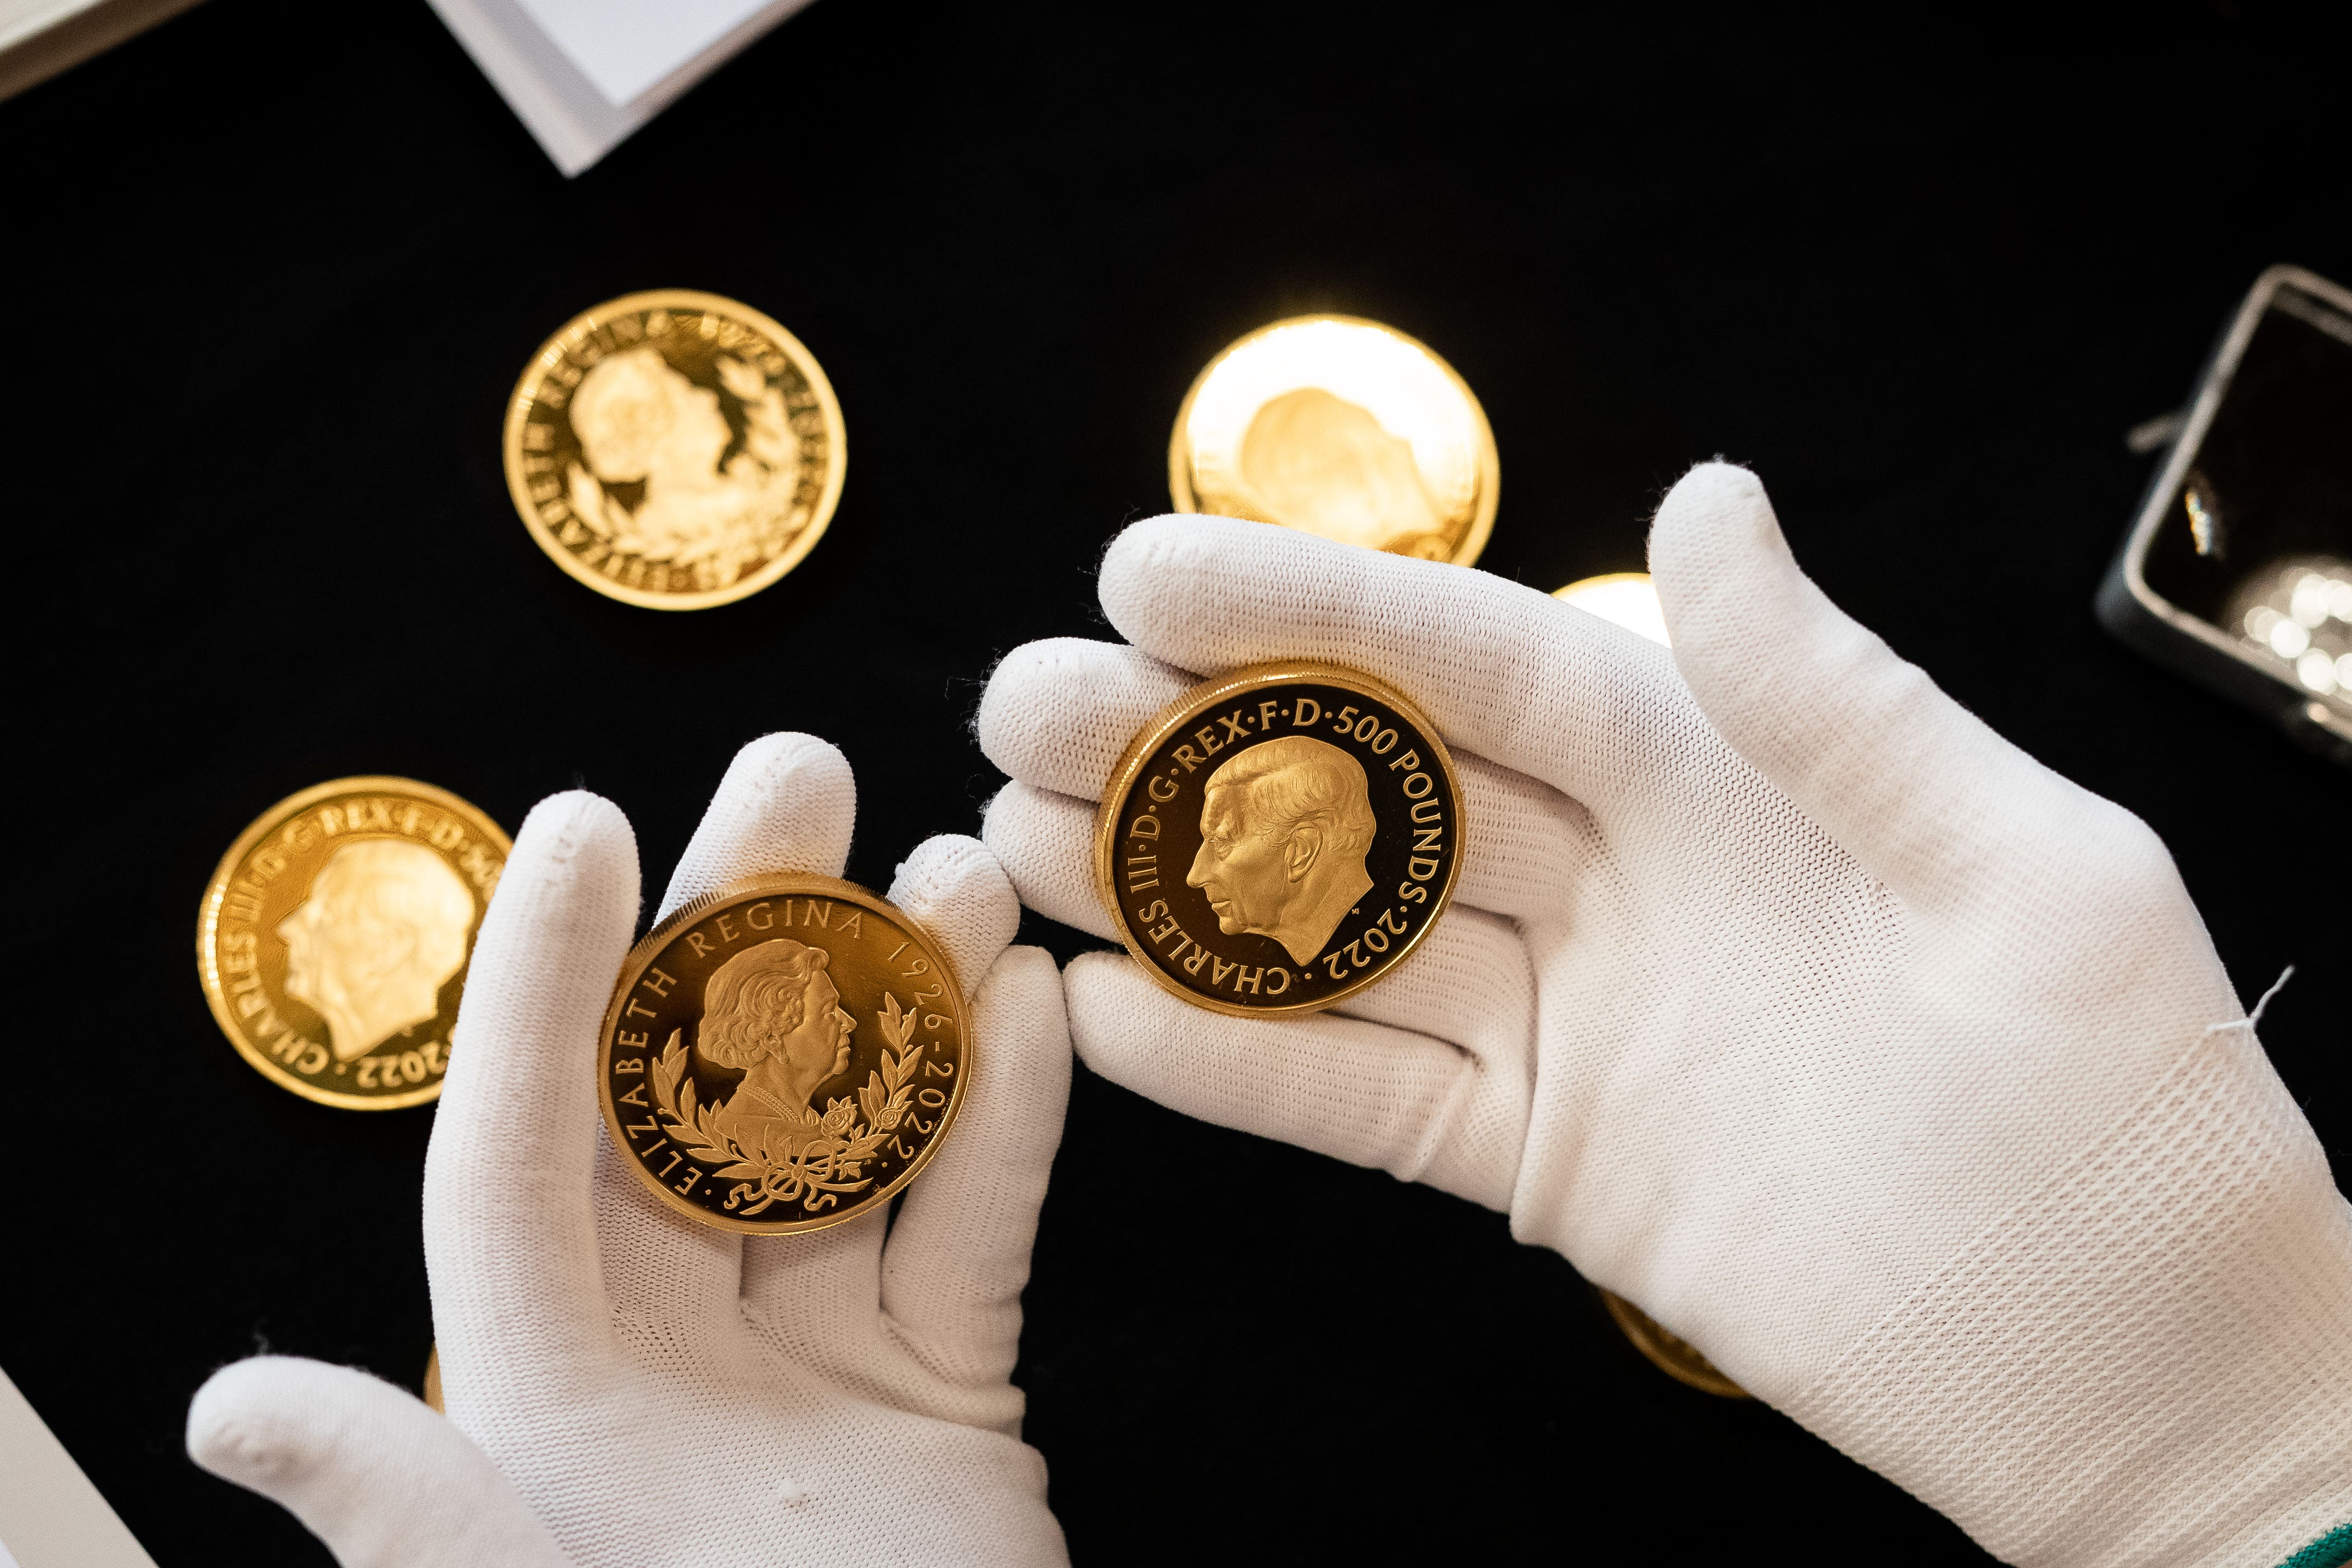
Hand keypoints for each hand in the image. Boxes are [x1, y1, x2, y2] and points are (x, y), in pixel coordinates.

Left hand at [188, 734, 1071, 1567]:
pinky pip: (976, 1232)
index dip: (545, 984)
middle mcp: (671, 1355)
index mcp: (547, 1394)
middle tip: (800, 772)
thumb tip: (221, 1398)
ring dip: (909, 1003)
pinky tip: (1046, 1015)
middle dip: (749, 931)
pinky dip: (1016, 1127)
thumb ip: (405, 1515)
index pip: (524, 1150)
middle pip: (701, 1104)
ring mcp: (818, 1368)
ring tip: (955, 872)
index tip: (588, 816)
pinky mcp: (946, 1394)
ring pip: (856, 1143)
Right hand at [976, 466, 2351, 1566]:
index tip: (1149, 567)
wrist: (2155, 1390)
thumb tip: (1705, 498)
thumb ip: (1842, 703)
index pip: (1486, 663)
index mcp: (1730, 789)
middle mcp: (1625, 890)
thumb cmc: (2142, 1127)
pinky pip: (1360, 1106)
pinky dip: (1234, 1069)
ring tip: (1013, 837)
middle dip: (1188, 736)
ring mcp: (1571, 1032)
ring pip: (1334, 939)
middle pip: (1370, 785)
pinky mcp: (1543, 1170)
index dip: (1316, 609)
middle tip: (1025, 698)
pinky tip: (1107, 1019)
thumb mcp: (2029, 875)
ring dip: (1170, 892)